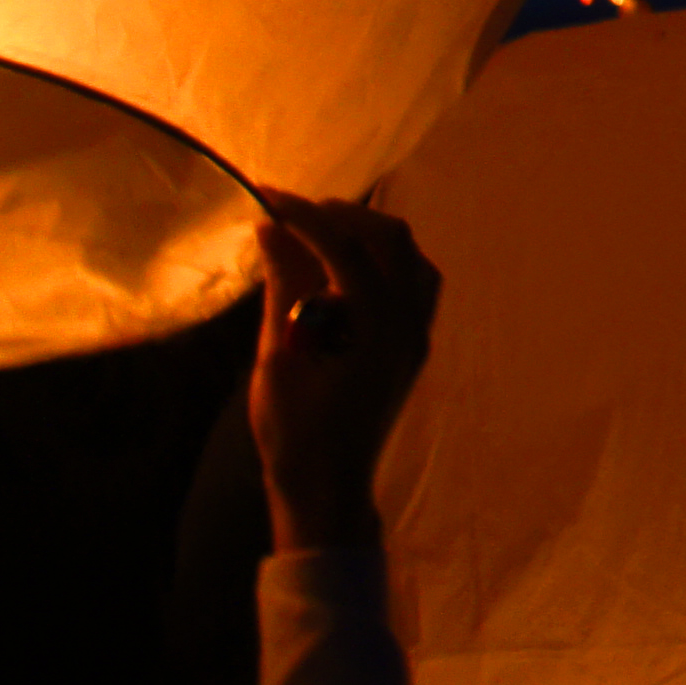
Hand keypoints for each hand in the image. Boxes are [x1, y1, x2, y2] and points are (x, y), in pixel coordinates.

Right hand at [250, 193, 439, 554]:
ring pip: (409, 255)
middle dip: (339, 216)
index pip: (344, 245)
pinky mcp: (415, 345)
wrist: (328, 487)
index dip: (304, 214)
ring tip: (318, 234)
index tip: (267, 197)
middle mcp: (408, 324)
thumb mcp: (276, 355)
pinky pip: (416, 282)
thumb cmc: (293, 431)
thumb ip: (281, 286)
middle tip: (291, 214)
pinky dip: (385, 261)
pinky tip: (348, 268)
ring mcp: (418, 335)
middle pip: (389, 238)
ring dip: (367, 234)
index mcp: (374, 328)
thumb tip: (271, 228)